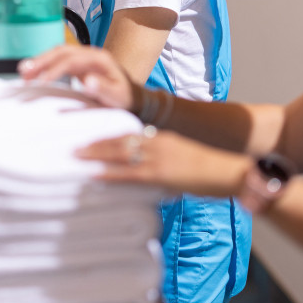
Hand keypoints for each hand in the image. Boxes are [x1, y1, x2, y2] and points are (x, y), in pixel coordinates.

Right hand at [18, 45, 137, 110]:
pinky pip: (60, 61)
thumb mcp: (117, 97)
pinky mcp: (80, 65)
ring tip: (23, 71)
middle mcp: (91, 54)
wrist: (134, 98)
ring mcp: (85, 58)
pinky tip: (34, 73)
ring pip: (59, 53)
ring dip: (41, 61)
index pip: (71, 60)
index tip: (41, 83)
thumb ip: (103, 89)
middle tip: (24, 72)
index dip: (55, 70)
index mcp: (99, 59)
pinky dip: (46, 65)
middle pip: (62, 51)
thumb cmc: (126, 99)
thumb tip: (87, 81)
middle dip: (42, 60)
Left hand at [76, 128, 249, 198]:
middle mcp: (156, 141)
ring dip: (96, 153)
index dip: (105, 129)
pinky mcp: (161, 174)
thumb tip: (145, 171)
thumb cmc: (209, 169)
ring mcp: (158, 157)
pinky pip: (130, 174)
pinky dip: (111, 174)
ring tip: (74, 154)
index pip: (127, 128)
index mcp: (161, 136)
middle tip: (71, 138)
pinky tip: (95, 175)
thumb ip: (162, 158)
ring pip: (120, 152)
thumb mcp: (182, 157)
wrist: (231, 172)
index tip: (86, 127)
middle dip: (93, 138)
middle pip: (118, 136)